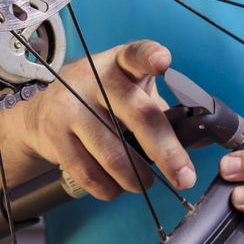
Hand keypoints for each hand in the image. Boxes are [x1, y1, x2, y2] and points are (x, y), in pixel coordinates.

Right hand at [18, 39, 196, 199]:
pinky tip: (116, 186)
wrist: (43, 109)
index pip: (137, 54)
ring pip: (115, 155)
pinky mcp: (54, 136)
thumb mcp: (128, 90)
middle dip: (167, 152)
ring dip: (137, 179)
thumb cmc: (100, 100)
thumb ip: (159, 108)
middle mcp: (94, 79)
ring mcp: (71, 107)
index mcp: (120, 64)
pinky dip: (109, 189)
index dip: (150, 56)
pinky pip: (89, 174)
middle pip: (138, 115)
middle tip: (184, 178)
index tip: (163, 61)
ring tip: (144, 183)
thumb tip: (201, 138)